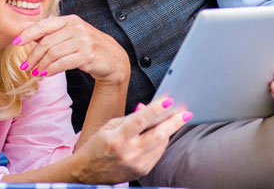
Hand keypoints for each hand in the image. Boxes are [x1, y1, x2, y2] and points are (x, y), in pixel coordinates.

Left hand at [15, 15, 129, 84]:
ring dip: (41, 65)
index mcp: (69, 20)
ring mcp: (83, 40)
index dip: (27, 34)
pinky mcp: (88, 54)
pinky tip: (46, 74)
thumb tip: (27, 34)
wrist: (113, 59)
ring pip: (53, 54)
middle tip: (25, 66)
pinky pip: (63, 63)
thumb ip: (52, 34)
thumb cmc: (87, 47)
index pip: (44, 26)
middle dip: (33, 55)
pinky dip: (51, 70)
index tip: (15, 43)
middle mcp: (76, 28)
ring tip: (35, 72)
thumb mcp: (70, 36)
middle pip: (47, 42)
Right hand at [70, 98, 189, 183]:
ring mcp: (136, 164)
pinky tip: (162, 135)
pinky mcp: (142, 171)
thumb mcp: (108, 127)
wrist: (88, 172)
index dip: (155, 109)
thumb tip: (146, 109)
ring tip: (174, 121)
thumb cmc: (97, 146)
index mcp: (117, 138)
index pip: (140, 120)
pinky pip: (157, 154)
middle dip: (174, 123)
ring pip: (161, 145)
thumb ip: (129, 118)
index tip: (168, 101)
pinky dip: (161, 143)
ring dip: (168, 131)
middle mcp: (128, 152)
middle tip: (185, 113)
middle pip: (158, 135)